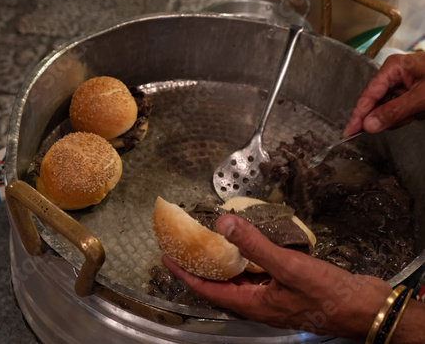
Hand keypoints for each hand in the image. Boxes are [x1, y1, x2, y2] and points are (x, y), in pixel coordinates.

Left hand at [163, 214, 391, 340]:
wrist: (364, 308)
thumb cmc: (327, 294)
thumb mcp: (288, 266)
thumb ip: (254, 245)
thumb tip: (222, 223)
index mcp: (250, 303)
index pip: (206, 289)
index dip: (184, 273)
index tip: (167, 256)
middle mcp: (256, 301)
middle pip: (219, 283)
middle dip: (200, 264)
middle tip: (186, 243)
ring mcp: (271, 294)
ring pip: (239, 276)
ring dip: (224, 259)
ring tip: (211, 238)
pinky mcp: (285, 286)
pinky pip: (258, 271)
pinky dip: (248, 257)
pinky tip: (248, 241)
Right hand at [343, 52, 424, 136]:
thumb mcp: (422, 98)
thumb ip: (393, 111)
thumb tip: (368, 125)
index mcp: (393, 68)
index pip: (367, 96)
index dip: (357, 116)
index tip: (349, 133)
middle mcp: (394, 75)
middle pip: (375, 103)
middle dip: (386, 116)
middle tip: (403, 119)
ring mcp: (402, 85)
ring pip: (386, 110)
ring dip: (400, 117)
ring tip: (417, 112)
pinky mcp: (409, 94)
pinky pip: (398, 111)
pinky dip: (406, 116)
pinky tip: (418, 113)